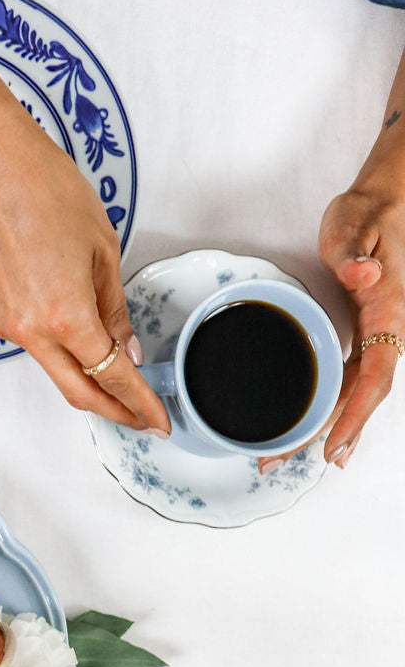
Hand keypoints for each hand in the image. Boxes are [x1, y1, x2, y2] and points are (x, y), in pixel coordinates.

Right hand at [0, 110, 170, 434]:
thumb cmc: (45, 190)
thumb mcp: (102, 249)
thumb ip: (115, 309)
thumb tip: (126, 349)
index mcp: (66, 316)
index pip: (111, 375)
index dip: (139, 402)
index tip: (158, 419)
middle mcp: (32, 331)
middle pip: (79, 392)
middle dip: (114, 412)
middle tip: (142, 420)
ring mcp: (10, 326)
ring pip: (57, 372)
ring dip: (89, 383)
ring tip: (121, 384)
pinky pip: (38, 347)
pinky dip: (65, 355)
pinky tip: (85, 348)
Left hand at [262, 180, 404, 473]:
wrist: (383, 203)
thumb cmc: (370, 214)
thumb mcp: (355, 226)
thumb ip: (354, 253)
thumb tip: (361, 276)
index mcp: (389, 315)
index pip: (375, 379)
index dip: (354, 417)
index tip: (332, 447)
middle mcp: (386, 334)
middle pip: (358, 400)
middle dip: (324, 437)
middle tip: (276, 464)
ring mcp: (373, 338)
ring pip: (351, 396)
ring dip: (320, 429)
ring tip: (278, 458)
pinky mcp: (361, 336)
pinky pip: (347, 382)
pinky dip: (329, 408)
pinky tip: (309, 430)